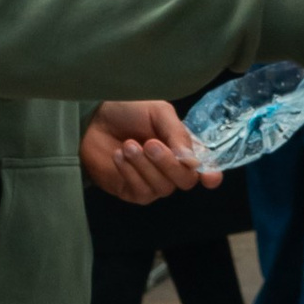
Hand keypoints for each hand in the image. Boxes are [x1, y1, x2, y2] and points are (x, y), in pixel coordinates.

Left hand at [81, 99, 212, 204]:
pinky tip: (119, 156)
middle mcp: (172, 169)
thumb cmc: (128, 111)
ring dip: (144, 165)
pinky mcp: (133, 192)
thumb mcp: (158, 112)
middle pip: (185, 181)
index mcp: (184, 148)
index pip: (205, 168)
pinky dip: (130, 172)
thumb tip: (192, 162)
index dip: (210, 174)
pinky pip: (141, 191)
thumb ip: (177, 133)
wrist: (93, 118)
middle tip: (149, 143)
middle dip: (168, 163)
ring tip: (128, 145)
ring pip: (162, 187)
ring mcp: (153, 183)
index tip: (209, 178)